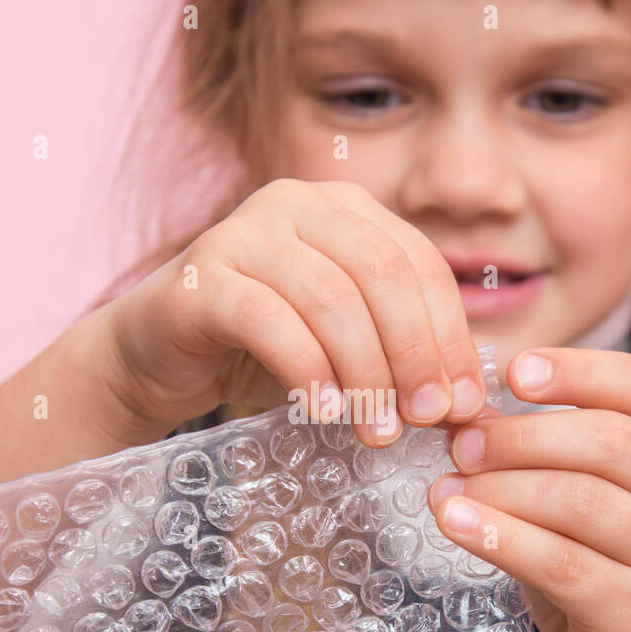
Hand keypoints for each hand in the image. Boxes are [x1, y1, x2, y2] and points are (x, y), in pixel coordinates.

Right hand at [80, 178, 489, 447]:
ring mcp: (242, 232)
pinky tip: (323, 411)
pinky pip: (268, 319)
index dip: (449, 334)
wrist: (159, 354)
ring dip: (364, 371)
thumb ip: (400, 357)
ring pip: (329, 297)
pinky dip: (306, 370)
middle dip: (413, 352)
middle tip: (425, 418)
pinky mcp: (200, 275)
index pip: (418, 263)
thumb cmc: (263, 349)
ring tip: (376, 428)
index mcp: (344, 208)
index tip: (466, 402)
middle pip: (381, 272)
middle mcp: (295, 202)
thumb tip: (470, 407)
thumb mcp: (345, 345)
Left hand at [427, 347, 630, 631]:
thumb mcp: (572, 505)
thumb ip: (534, 459)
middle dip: (521, 437)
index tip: (513, 371)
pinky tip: (455, 524)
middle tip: (461, 445)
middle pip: (607, 440)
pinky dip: (501, 539)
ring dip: (502, 489)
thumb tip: (464, 415)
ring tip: (446, 491)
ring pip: (581, 501)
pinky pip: (564, 565)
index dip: (577, 370)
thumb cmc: (598, 572)